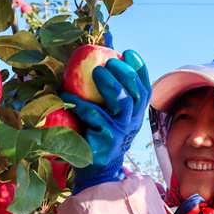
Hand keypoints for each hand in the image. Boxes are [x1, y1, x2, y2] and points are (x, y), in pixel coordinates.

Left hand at [62, 50, 150, 191]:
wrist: (96, 167)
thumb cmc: (98, 131)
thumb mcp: (107, 108)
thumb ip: (107, 82)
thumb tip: (101, 46)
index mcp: (136, 112)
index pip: (144, 87)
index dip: (139, 69)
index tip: (127, 52)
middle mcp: (133, 120)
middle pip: (136, 92)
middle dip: (125, 73)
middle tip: (109, 62)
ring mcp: (121, 131)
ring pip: (123, 103)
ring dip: (111, 84)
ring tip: (97, 72)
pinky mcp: (106, 140)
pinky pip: (95, 117)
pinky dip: (82, 104)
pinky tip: (68, 95)